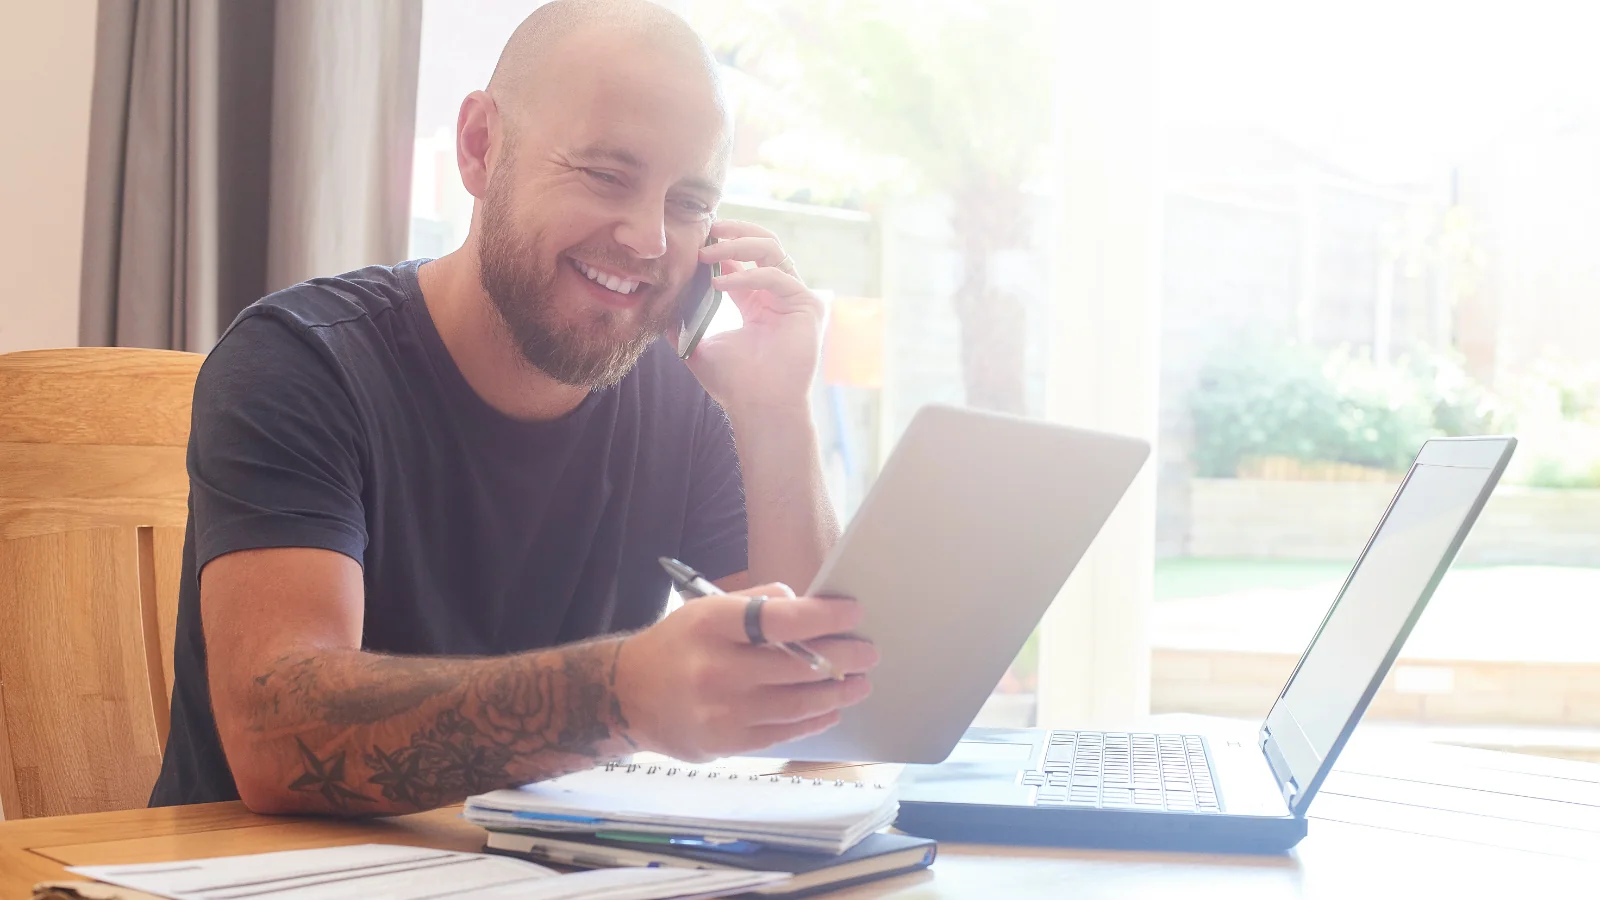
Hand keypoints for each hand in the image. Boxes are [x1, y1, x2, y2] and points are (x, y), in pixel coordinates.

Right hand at [613, 583, 876, 761]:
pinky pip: (783, 732)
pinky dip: (813, 720)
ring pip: (797, 703)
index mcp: (711, 625)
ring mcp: (721, 711)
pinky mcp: (726, 742)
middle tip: (869, 653)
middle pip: (797, 665)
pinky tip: (830, 709)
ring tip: (859, 683)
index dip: (824, 616)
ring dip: (836, 693)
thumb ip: (755, 603)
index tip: (854, 613)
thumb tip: (806, 606)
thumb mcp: (704, 610)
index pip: (780, 619)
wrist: (627, 697)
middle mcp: (716, 669)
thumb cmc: (677, 646)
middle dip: (843, 657)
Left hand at [681, 221, 823, 417]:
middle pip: (762, 243)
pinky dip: (746, 274)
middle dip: (733, 231)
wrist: (758, 407)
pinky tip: (719, 283)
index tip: (693, 238)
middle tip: (706, 229)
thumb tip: (657, 307)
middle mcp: (777, 295)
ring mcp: (795, 298)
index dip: (718, 245)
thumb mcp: (697, 347)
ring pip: (771, 249)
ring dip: (737, 244)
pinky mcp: (807, 305)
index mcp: (756, 302)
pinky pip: (775, 275)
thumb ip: (682, 324)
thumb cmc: (733, 384)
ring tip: (708, 253)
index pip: (740, 259)